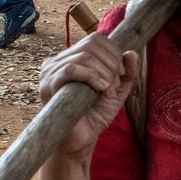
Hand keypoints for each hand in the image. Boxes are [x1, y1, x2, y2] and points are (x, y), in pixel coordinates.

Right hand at [39, 31, 139, 157]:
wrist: (81, 140)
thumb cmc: (95, 114)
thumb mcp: (118, 89)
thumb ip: (128, 71)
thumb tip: (132, 52)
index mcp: (71, 58)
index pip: (96, 39)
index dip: (114, 52)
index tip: (122, 74)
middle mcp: (57, 61)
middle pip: (92, 44)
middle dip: (112, 64)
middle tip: (115, 86)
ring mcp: (50, 72)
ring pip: (85, 56)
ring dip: (105, 73)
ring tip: (109, 92)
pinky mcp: (48, 85)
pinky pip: (71, 69)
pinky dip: (93, 77)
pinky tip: (102, 90)